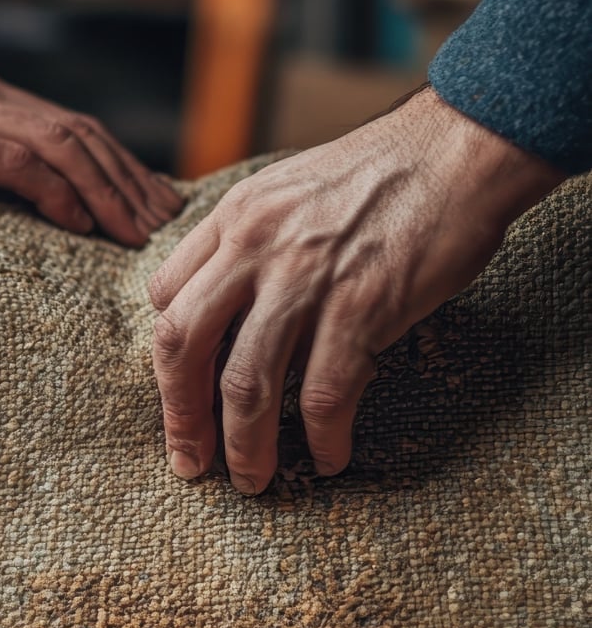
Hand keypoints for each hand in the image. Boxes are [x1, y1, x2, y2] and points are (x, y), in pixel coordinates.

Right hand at [0, 52, 182, 243]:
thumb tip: (39, 203)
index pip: (69, 124)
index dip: (117, 165)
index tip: (150, 204)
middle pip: (79, 129)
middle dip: (127, 179)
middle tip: (162, 225)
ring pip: (59, 142)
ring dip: (105, 191)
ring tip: (135, 233)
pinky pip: (17, 160)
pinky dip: (57, 192)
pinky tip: (80, 223)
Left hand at [149, 88, 563, 492]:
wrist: (459, 148)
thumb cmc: (381, 172)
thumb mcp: (288, 188)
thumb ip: (250, 240)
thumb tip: (229, 306)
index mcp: (234, 216)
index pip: (167, 296)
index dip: (168, 356)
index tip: (181, 394)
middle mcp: (256, 246)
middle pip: (184, 346)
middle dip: (181, 416)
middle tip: (190, 459)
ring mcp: (307, 279)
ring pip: (247, 385)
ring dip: (245, 446)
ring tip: (251, 478)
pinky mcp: (363, 307)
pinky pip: (325, 394)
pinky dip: (321, 437)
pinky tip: (326, 457)